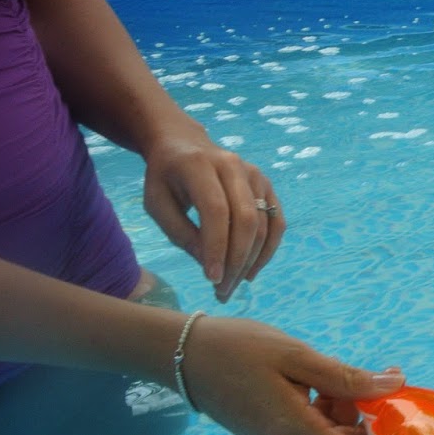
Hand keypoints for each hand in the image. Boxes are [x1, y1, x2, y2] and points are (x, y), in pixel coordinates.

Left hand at [142, 133, 285, 300]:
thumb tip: (210, 264)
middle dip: (237, 260)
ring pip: (264, 223)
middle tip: (223, 290)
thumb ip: (181, 233)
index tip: (211, 279)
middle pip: (246, 219)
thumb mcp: (157, 204)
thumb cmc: (165, 178)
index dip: (216, 247)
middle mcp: (233, 166)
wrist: (184, 144)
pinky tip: (252, 270)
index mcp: (199, 166)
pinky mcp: (266, 184)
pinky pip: (276, 221)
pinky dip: (268, 249)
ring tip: (233, 285)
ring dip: (252, 260)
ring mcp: (255, 174)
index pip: (216, 210)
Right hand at [179, 314, 404, 434]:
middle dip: (371, 416)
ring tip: (349, 372)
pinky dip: (328, 410)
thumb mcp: (297, 356)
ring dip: (348, 409)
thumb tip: (393, 386)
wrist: (185, 355)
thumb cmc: (240, 350)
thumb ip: (346, 377)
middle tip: (386, 376)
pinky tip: (325, 382)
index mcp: (294, 431)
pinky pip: (312, 430)